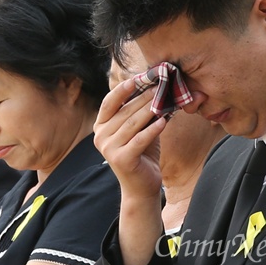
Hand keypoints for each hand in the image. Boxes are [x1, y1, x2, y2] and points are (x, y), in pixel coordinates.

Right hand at [94, 78, 166, 198]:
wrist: (141, 186)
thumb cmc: (141, 153)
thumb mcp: (140, 129)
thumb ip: (142, 112)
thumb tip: (156, 88)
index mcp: (101, 126)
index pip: (109, 103)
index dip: (122, 89)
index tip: (138, 78)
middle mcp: (100, 136)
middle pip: (124, 111)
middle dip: (144, 97)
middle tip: (160, 86)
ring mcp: (109, 149)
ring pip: (132, 124)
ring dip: (149, 110)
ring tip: (164, 100)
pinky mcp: (121, 159)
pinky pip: (139, 139)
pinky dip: (152, 129)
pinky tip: (164, 120)